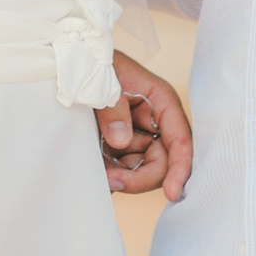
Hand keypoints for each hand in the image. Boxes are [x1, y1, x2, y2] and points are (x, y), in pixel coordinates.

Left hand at [97, 51, 191, 200]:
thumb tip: (121, 141)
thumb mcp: (104, 81)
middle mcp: (156, 123)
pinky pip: (122, 168)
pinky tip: (95, 163)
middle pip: (161, 164)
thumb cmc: (95, 63)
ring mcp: (139, 136)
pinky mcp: (122, 146)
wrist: (75, 62)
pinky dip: (109, 171)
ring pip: (140, 171)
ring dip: (119, 174)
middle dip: (138, 177)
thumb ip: (113, 110)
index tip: (171, 193)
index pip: (181, 141)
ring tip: (96, 162)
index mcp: (162, 102)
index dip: (179, 169)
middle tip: (110, 179)